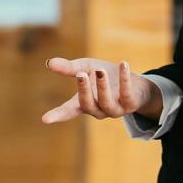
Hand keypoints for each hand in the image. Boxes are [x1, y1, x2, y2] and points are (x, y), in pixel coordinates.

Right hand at [41, 57, 161, 123]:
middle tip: (80, 74)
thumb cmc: (106, 76)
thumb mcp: (87, 68)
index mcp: (84, 102)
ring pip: (106, 102)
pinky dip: (124, 79)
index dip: (58, 114)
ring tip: (100, 70)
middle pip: (86, 104)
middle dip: (83, 90)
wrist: (136, 84)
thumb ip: (70, 68)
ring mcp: (114, 109)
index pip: (68, 110)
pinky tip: (123, 64)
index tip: (45, 119)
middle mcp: (98, 109)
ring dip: (102, 86)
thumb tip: (49, 63)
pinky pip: (126, 93)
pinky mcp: (130, 104)